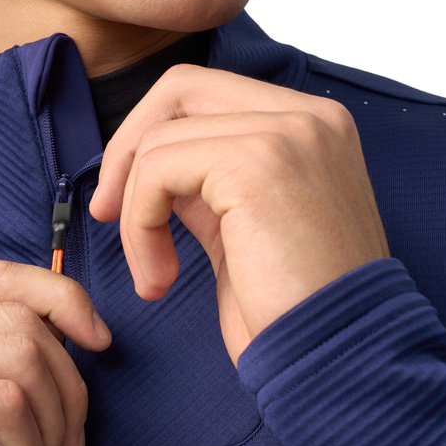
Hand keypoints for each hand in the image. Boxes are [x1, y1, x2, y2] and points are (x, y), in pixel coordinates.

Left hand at [89, 64, 390, 368]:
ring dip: (134, 217)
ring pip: (159, 140)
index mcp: (311, 127)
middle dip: (126, 152)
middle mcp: (307, 116)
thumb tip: (152, 167)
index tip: (121, 201)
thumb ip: (210, 186)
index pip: (206, 93)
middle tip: (105, 213)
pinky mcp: (257, 162)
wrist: (340, 356)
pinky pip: (156, 171)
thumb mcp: (246, 230)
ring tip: (155, 277)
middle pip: (180, 89)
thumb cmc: (295, 309)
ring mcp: (286, 132)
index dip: (150, 137)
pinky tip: (160, 280)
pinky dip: (139, 228)